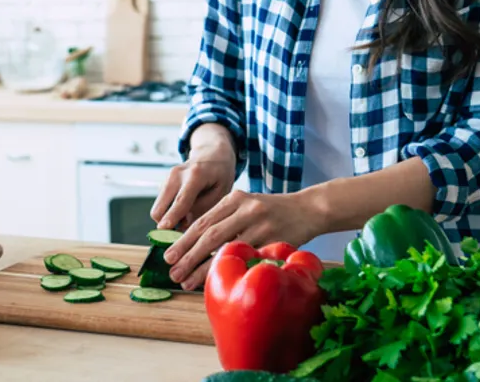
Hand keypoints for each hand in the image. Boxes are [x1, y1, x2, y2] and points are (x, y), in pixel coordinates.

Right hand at [150, 125, 237, 230]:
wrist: (211, 154)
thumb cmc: (219, 174)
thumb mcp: (222, 192)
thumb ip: (205, 209)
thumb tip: (184, 227)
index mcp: (196, 175)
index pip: (181, 200)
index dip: (172, 217)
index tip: (164, 230)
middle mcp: (177, 174)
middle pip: (160, 207)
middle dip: (166, 225)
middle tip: (182, 233)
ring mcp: (167, 177)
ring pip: (158, 208)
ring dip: (168, 219)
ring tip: (188, 219)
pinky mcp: (164, 183)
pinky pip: (162, 205)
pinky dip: (170, 212)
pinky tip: (185, 210)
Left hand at [162, 189, 323, 289]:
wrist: (310, 209)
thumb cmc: (274, 211)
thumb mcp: (248, 205)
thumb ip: (225, 218)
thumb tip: (194, 244)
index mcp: (235, 198)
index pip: (203, 221)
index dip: (183, 240)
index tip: (169, 256)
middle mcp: (245, 208)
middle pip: (209, 234)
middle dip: (187, 255)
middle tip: (172, 271)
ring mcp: (260, 224)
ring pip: (225, 248)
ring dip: (203, 268)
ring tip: (186, 281)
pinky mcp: (274, 240)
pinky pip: (247, 258)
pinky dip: (231, 270)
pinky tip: (220, 280)